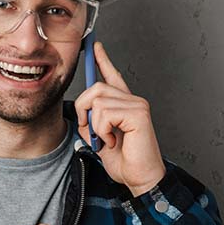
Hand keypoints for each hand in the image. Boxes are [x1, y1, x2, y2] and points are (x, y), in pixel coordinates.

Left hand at [74, 41, 166, 196]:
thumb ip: (90, 121)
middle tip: (93, 131)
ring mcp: (137, 104)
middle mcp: (132, 100)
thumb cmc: (125, 161)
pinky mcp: (138, 113)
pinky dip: (103, 131)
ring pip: (97, 101)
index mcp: (124, 105)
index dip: (102, 60)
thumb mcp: (98, 139)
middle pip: (95, 88)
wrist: (140, 178)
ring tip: (108, 139)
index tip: (95, 46)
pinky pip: (105, 113)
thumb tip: (83, 111)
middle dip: (84, 109)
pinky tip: (114, 141)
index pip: (112, 76)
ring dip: (95, 125)